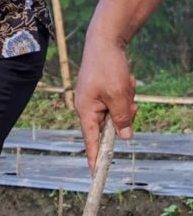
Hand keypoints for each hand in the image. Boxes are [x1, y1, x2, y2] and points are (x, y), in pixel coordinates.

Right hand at [75, 35, 136, 171]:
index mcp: (86, 110)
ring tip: (125, 83)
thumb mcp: (118, 95)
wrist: (105, 41)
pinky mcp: (101, 92)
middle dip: (124, 114)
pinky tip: (125, 79)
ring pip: (117, 112)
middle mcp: (87, 107)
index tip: (95, 174)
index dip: (94, 158)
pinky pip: (118, 101)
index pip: (91, 141)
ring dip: (126, 100)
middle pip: (110, 125)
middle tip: (130, 100)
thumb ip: (121, 118)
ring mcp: (94, 99)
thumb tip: (125, 137)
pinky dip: (125, 93)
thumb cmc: (107, 67)